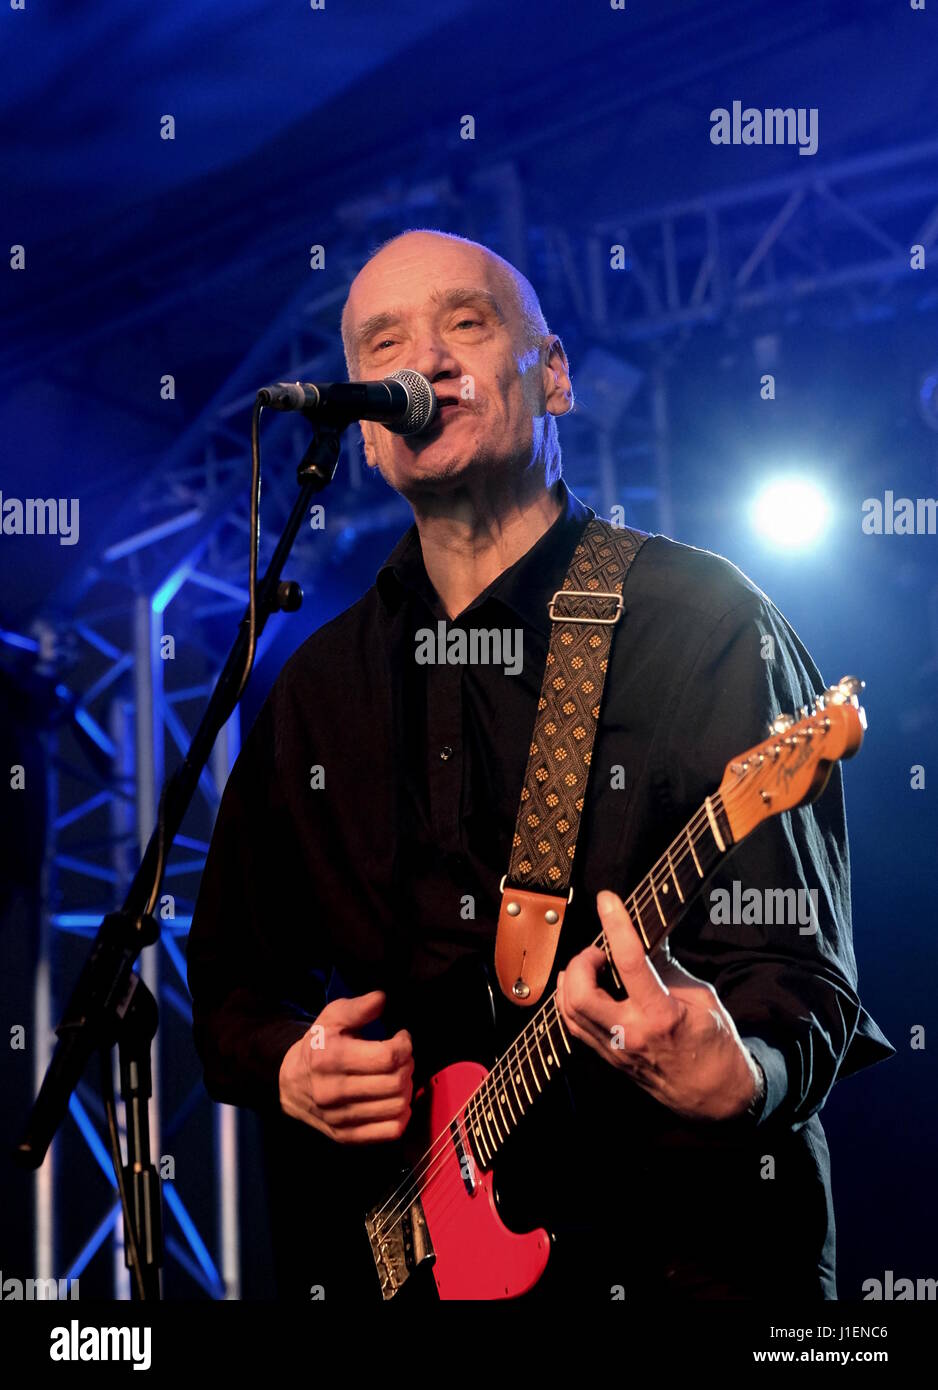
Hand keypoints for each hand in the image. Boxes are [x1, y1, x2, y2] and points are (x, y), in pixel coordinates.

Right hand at [278, 990, 413, 1141]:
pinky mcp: (346, 1137)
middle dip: (408, 1065)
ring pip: (397, 1107)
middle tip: (402, 1058)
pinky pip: (390, 1132)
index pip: (387, 1057)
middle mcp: (333, 1091)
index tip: (401, 1038)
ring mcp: (340, 1118)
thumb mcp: (331, 1018)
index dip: (404, 1044)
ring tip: (398, 1077)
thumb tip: (381, 999)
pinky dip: (402, 1115)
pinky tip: (394, 1100)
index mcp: (330, 1058)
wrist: (289, 1084)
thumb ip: (357, 1008)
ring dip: (406, 1089)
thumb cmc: (318, 1047)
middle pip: (395, 1083)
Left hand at [556, 891, 760, 1120]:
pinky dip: (572, 999)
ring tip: (594, 967)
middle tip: (599, 952)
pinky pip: (573, 1025)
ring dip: (573, 979)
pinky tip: (587, 987)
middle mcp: (631, 1034)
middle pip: (580, 994)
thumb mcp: (700, 997)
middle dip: (581, 962)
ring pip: (568, 1010)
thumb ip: (668, 965)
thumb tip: (649, 931)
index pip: (630, 962)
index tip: (607, 900)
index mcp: (661, 1016)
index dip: (616, 925)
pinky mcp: (606, 1058)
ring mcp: (615, 1050)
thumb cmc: (714, 1044)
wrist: (713, 1096)